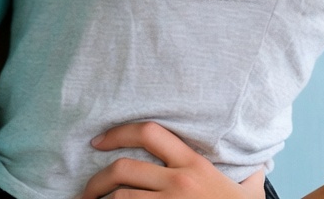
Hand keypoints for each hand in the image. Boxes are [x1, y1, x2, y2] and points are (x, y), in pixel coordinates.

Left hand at [77, 123, 264, 198]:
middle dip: (96, 179)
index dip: (118, 132)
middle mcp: (180, 183)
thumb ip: (218, 164)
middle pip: (123, 170)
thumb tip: (223, 152)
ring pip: (121, 198)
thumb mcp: (238, 184)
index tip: (98, 140)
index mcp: (194, 164)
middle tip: (86, 189)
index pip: (148, 132)